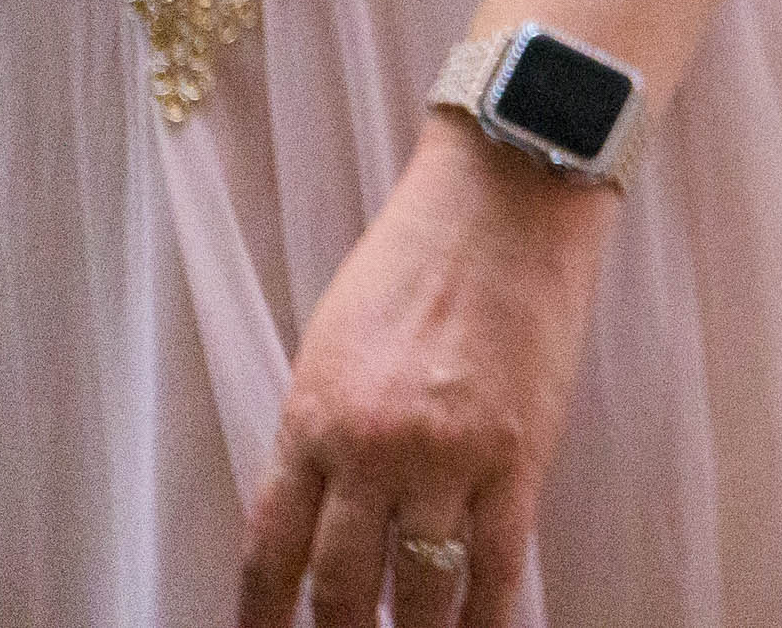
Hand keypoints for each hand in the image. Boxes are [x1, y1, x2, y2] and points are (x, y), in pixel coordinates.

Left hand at [239, 118, 616, 626]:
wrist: (510, 195)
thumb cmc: (418, 255)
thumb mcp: (333, 344)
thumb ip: (322, 431)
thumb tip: (324, 514)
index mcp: (311, 419)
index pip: (270, 552)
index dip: (262, 617)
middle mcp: (370, 450)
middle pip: (339, 586)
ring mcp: (448, 457)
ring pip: (418, 590)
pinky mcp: (520, 453)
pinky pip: (499, 563)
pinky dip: (486, 615)